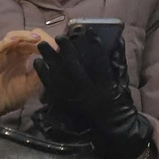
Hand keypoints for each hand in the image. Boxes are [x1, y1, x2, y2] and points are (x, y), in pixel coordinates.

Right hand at [0, 29, 51, 118]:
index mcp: (22, 56)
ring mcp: (2, 55)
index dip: (45, 42)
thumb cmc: (11, 94)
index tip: (57, 47)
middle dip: (39, 38)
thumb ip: (40, 72)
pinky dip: (7, 42)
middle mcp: (12, 52)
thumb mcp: (31, 84)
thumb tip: (53, 62)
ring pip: (12, 37)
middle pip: (24, 37)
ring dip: (24, 36)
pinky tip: (15, 41)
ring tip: (37, 38)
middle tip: (51, 42)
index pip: (34, 42)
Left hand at [34, 28, 153, 158]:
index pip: (100, 62)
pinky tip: (38, 63)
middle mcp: (89, 93)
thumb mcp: (121, 82)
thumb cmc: (118, 101)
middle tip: (59, 36)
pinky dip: (44, 75)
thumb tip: (116, 39)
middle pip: (74, 68)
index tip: (89, 31)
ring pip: (60, 77)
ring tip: (42, 46)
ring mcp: (75, 100)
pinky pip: (51, 89)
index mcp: (105, 86)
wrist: (112, 127)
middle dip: (66, 51)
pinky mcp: (66, 105)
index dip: (95, 45)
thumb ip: (117, 62)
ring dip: (50, 60)